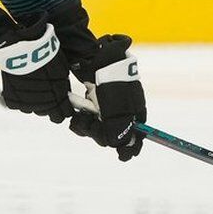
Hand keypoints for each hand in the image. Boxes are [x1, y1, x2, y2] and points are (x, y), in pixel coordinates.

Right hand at [0, 19, 71, 119]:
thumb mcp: (61, 68)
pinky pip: (19, 104)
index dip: (65, 110)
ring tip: (33, 84)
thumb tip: (65, 95)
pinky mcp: (13, 99)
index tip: (64, 107)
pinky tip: (22, 85)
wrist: (21, 45)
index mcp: (59, 95)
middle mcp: (43, 102)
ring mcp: (27, 102)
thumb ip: (63, 85)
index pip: (64, 113)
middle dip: (50, 105)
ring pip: (33, 109)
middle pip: (48, 113)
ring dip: (35, 101)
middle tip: (47, 92)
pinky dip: (20, 97)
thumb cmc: (42, 52)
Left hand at [70, 34, 145, 160]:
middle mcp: (122, 108)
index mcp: (135, 110)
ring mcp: (107, 103)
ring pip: (96, 126)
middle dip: (99, 132)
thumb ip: (119, 132)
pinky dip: (80, 114)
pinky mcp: (93, 98)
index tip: (122, 157)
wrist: (95, 57)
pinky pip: (86, 115)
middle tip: (91, 123)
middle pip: (112, 133)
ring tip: (81, 114)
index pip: (136, 134)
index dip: (129, 147)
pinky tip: (76, 109)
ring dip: (87, 124)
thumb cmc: (110, 84)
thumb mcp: (117, 112)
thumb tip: (121, 148)